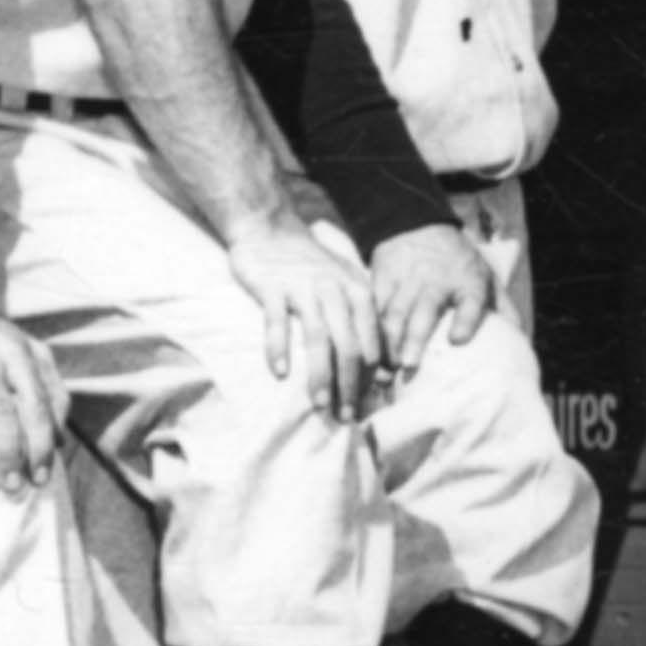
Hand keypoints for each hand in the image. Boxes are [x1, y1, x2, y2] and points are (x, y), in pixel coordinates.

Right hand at [222, 214, 384, 424]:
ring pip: (318, 340)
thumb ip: (359, 318)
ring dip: (321, 376)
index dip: (371, 377)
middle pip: (349, 347)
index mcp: (358, 293)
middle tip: (346, 416)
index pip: (372, 343)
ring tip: (319, 405)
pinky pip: (277, 323)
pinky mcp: (272, 288)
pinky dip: (279, 349)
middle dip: (350, 386)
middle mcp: (336, 292)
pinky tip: (279, 374)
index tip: (367, 405)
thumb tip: (374, 363)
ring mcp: (304, 290)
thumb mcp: (344, 284)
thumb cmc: (308, 265)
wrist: (270, 230)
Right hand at [365, 222, 494, 377]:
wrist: (415, 225)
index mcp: (468, 281)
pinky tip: (368, 352)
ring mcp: (405, 281)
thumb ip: (502, 308)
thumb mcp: (486, 276)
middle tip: (408, 365)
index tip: (458, 340)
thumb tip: (520, 341)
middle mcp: (435, 281)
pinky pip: (372, 310)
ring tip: (384, 370)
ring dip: (387, 343)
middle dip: (414, 339)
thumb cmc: (456, 260)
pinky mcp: (380, 281)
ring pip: (393, 314)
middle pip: (423, 312)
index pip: (471, 301)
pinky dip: (369, 332)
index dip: (465, 320)